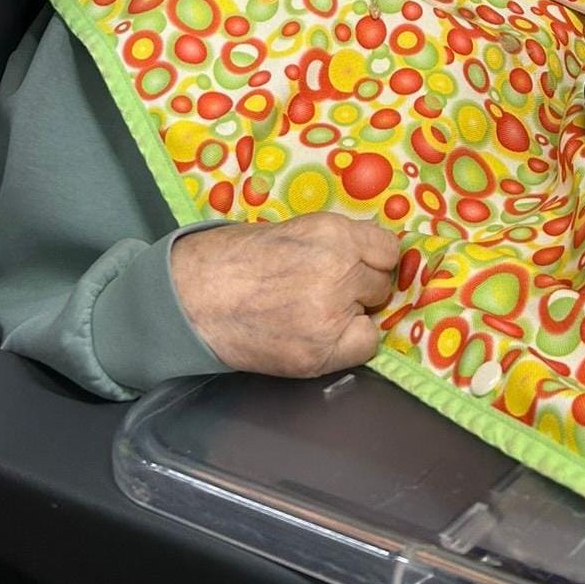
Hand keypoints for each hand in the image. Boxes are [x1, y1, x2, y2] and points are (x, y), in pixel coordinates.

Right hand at [170, 213, 399, 377]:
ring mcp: (330, 317)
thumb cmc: (240, 257)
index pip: (388, 249)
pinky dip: (348, 345)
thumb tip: (374, 252)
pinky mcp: (319, 355)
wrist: (196, 297)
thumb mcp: (297, 229)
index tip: (358, 264)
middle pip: (382, 283)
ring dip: (353, 315)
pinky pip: (363, 348)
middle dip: (361, 286)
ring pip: (372, 316)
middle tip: (328, 288)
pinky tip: (319, 335)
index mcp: (333, 235)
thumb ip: (339, 239)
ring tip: (316, 310)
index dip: (372, 259)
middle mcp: (338, 273)